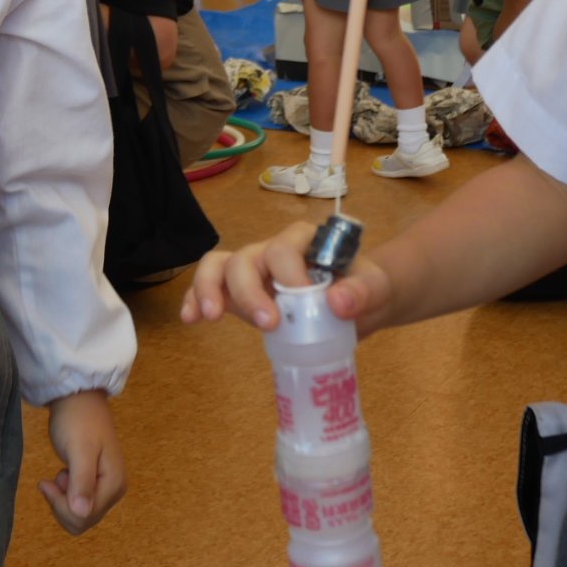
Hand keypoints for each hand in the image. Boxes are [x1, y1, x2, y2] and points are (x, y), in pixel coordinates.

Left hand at [41, 390, 125, 534]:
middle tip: (53, 477)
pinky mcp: (97, 483)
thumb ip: (82, 482)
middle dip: (62, 504)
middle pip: (83, 520)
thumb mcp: (79, 450)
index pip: (84, 517)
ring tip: (60, 473)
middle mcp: (115, 490)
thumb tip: (81, 515)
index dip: (61, 505)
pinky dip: (65, 494)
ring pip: (79, 514)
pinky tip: (63, 474)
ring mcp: (107, 487)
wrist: (78, 397)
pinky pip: (79, 503)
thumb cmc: (77, 421)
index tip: (47, 482)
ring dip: (63, 499)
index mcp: (114, 484)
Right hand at [180, 221, 395, 337]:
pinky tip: (190, 319)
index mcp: (304, 241)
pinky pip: (212, 288)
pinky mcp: (240, 294)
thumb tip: (338, 301)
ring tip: (210, 316)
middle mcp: (273, 250)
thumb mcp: (375, 288)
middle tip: (267, 324)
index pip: (284, 248)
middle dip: (249, 290)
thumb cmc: (363, 289)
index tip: (301, 301)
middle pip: (246, 257)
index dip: (288, 273)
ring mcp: (253, 271)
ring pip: (219, 265)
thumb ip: (363, 291)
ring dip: (209, 288)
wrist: (359, 304)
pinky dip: (196, 299)